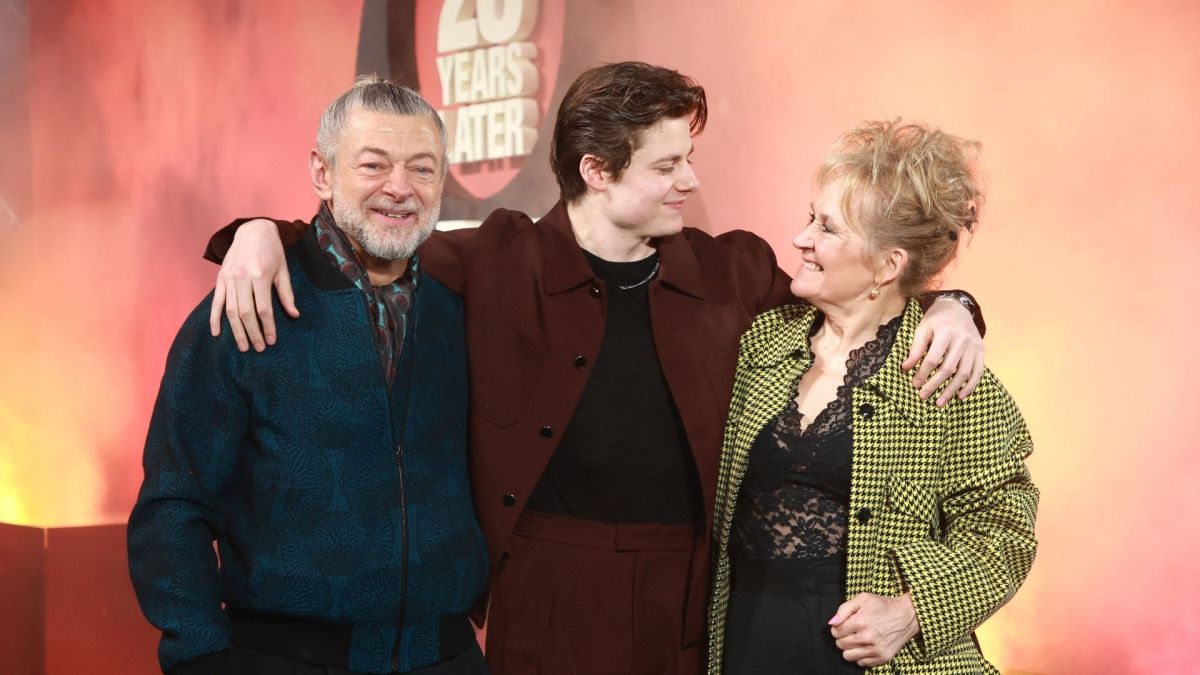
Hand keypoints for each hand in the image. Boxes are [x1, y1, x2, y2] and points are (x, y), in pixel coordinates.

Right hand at [208, 219, 296, 351]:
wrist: (253, 230)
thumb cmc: (272, 251)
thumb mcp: (283, 270)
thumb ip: (287, 294)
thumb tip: (294, 315)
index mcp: (260, 276)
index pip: (263, 309)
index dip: (268, 327)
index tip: (272, 341)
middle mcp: (242, 278)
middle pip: (246, 313)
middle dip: (252, 333)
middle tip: (258, 349)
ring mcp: (229, 278)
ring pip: (230, 311)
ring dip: (236, 331)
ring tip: (243, 346)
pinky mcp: (220, 278)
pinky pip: (216, 302)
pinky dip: (214, 318)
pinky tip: (217, 333)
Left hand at [829, 592, 919, 667]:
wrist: (907, 616)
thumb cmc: (883, 606)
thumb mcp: (863, 598)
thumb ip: (844, 609)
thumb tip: (832, 623)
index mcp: (860, 622)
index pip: (836, 632)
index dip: (838, 627)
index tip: (845, 625)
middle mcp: (867, 638)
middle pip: (840, 644)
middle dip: (842, 637)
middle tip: (851, 631)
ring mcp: (875, 650)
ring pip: (848, 656)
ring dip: (849, 648)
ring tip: (857, 640)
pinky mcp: (882, 658)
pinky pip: (861, 663)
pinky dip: (861, 656)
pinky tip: (866, 646)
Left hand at [903, 296, 983, 405]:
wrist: (958, 307)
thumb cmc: (936, 320)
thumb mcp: (922, 328)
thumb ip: (915, 347)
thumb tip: (906, 367)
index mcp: (946, 332)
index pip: (933, 358)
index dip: (923, 373)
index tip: (914, 384)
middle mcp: (962, 339)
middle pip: (948, 368)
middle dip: (935, 385)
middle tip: (923, 396)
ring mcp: (974, 346)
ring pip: (964, 373)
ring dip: (951, 390)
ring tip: (940, 403)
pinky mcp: (981, 350)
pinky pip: (978, 372)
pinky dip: (970, 386)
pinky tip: (960, 396)